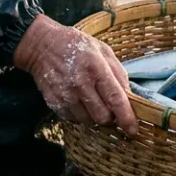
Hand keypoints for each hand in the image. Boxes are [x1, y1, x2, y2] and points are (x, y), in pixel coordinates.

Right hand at [13, 15, 139, 135]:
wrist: (43, 46)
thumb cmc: (77, 46)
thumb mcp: (103, 50)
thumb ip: (119, 73)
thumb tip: (129, 98)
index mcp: (96, 68)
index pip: (115, 99)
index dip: (126, 118)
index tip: (133, 129)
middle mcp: (80, 84)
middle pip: (102, 117)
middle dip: (110, 116)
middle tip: (109, 107)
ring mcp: (65, 95)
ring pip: (88, 121)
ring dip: (94, 116)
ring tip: (91, 100)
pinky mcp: (54, 102)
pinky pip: (73, 120)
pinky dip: (80, 115)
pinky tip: (78, 100)